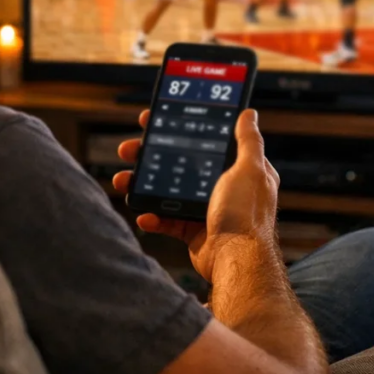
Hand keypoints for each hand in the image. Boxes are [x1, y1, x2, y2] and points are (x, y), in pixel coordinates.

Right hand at [112, 109, 279, 282]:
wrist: (236, 260)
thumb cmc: (246, 214)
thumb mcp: (250, 168)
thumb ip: (247, 141)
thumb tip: (248, 113)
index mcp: (239, 169)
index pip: (206, 140)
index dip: (181, 127)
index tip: (156, 120)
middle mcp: (224, 187)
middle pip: (182, 163)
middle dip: (152, 155)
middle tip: (128, 149)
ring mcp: (207, 209)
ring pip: (169, 190)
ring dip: (144, 184)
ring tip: (123, 179)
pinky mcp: (194, 231)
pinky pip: (167, 219)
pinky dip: (153, 216)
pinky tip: (143, 213)